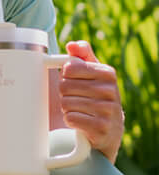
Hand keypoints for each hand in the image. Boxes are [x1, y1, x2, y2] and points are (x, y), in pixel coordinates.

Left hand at [59, 41, 123, 161]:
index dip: (65, 76)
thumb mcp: (90, 74)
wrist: (106, 130)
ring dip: (66, 108)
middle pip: (64, 86)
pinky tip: (80, 121)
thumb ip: (81, 56)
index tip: (73, 81)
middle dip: (64, 94)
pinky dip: (70, 120)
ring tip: (79, 110)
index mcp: (108, 73)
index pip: (69, 68)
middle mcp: (111, 90)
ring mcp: (108, 110)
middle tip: (75, 98)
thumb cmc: (93, 97)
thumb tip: (72, 45)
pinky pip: (71, 118)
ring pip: (66, 103)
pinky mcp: (101, 127)